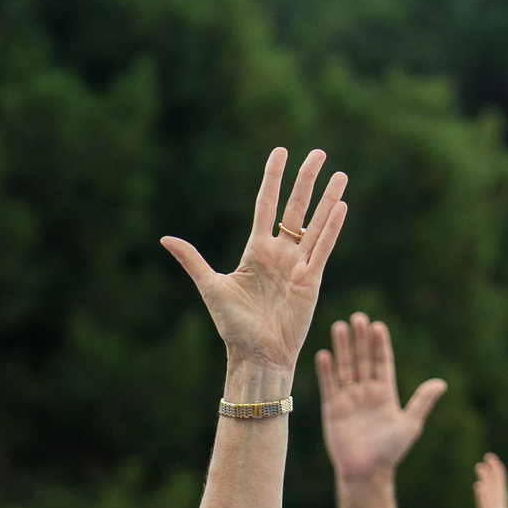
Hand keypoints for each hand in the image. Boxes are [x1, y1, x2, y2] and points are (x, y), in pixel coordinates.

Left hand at [163, 147, 347, 377]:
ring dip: (328, 199)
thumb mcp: (210, 287)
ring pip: (315, 224)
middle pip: (296, 208)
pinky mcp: (310, 281)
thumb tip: (165, 239)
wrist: (254, 355)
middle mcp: (279, 254)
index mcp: (255, 251)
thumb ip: (192, 259)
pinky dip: (331, 228)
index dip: (274, 177)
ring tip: (341, 174)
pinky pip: (322, 249)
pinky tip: (341, 206)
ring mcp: (297, 266)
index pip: (266, 204)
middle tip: (319, 154)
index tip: (281, 151)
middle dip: (307, 180)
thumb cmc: (233, 326)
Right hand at [317, 315, 445, 483]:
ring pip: (345, 368)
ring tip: (340, 327)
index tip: (378, 326)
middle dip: (360, 340)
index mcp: (385, 393)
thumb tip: (441, 383)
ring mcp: (349, 399)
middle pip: (362, 360)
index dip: (379, 345)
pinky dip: (326, 371)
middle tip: (358, 317)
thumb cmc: (390, 451)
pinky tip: (324, 354)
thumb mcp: (410, 425)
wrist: (366, 472)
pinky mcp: (333, 409)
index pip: (382, 363)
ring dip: (343, 348)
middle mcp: (366, 392)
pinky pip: (329, 386)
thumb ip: (422, 402)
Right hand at [473, 454, 507, 507]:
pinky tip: (478, 486)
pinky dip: (483, 498)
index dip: (498, 481)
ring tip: (480, 466)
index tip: (494, 466)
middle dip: (491, 475)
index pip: (500, 497)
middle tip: (487, 457)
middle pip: (494, 493)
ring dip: (486, 482)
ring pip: (489, 499)